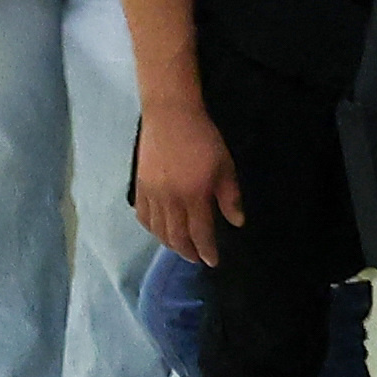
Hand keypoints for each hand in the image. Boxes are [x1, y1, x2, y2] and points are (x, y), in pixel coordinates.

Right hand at [137, 101, 245, 265]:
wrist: (171, 115)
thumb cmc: (203, 138)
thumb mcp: (225, 166)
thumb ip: (230, 197)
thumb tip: (237, 223)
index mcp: (194, 196)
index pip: (200, 233)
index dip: (206, 250)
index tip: (212, 261)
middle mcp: (170, 200)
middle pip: (177, 236)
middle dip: (188, 252)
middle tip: (196, 259)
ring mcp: (152, 194)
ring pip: (158, 230)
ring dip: (169, 243)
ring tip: (180, 247)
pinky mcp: (140, 186)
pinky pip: (143, 216)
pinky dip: (151, 228)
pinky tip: (158, 231)